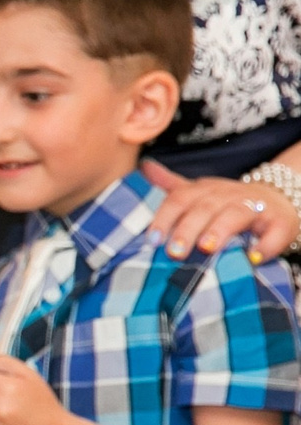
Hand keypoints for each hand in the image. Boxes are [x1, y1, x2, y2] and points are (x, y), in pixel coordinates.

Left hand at [145, 160, 300, 261]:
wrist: (277, 199)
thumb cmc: (228, 202)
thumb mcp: (199, 192)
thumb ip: (171, 184)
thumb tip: (144, 166)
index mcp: (205, 190)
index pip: (179, 199)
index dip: (164, 218)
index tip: (152, 241)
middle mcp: (229, 195)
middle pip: (205, 208)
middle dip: (188, 229)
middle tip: (174, 252)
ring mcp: (256, 207)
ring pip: (236, 215)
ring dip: (220, 231)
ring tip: (207, 249)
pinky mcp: (280, 223)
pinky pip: (275, 233)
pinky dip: (265, 246)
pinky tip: (253, 258)